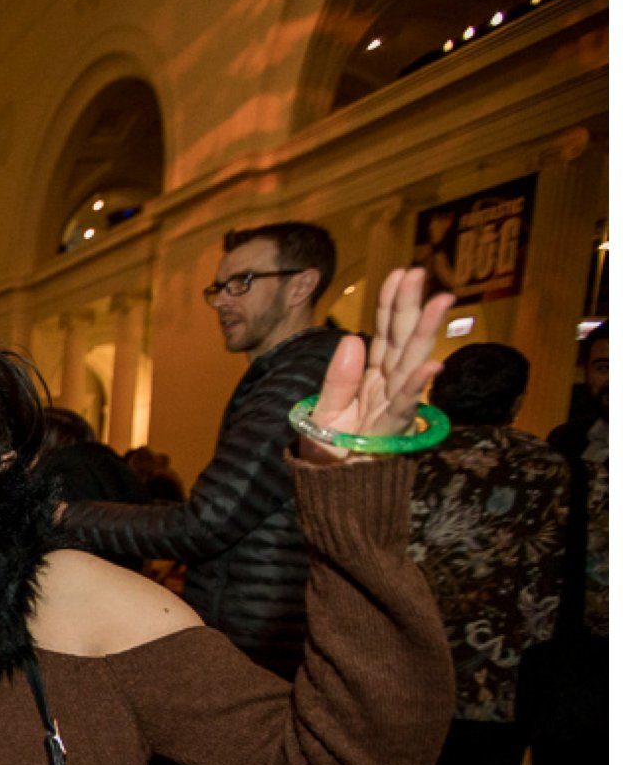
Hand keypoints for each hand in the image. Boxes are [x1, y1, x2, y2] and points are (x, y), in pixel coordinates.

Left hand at [302, 268, 454, 462]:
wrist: (329, 492)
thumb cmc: (331, 451)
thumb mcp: (324, 411)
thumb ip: (338, 378)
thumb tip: (352, 338)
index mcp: (372, 378)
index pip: (384, 332)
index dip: (391, 303)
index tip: (400, 272)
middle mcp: (387, 388)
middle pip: (402, 340)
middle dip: (411, 306)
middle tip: (419, 273)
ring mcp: (392, 408)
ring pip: (411, 365)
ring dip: (425, 334)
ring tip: (440, 303)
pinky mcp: (390, 432)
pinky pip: (405, 406)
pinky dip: (416, 386)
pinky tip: (431, 366)